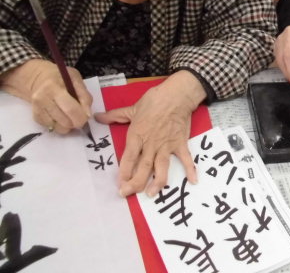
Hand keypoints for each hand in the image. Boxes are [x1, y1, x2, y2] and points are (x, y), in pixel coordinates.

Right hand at [0, 59, 91, 132]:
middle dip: (77, 122)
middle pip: (65, 121)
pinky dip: (60, 125)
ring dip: (69, 125)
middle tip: (80, 117)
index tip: (87, 115)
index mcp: (54, 87)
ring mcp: (37, 109)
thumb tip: (87, 114)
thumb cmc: (60, 77)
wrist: (38, 79)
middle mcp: (43, 99)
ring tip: (70, 115)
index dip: (82, 116)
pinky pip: (52, 128)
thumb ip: (84, 95)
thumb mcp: (75, 79)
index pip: (71, 109)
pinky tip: (61, 116)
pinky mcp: (35, 117)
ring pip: (59, 127)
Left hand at [95, 70, 205, 197]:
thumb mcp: (132, 108)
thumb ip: (115, 116)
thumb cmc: (154, 100)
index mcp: (137, 135)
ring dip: (156, 182)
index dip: (124, 172)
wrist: (177, 95)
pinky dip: (190, 169)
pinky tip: (192, 181)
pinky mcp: (180, 144)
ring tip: (151, 194)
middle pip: (142, 167)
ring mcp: (167, 145)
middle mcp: (151, 143)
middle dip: (135, 183)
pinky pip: (186, 159)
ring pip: (161, 167)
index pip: (129, 158)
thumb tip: (97, 117)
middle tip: (128, 194)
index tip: (120, 183)